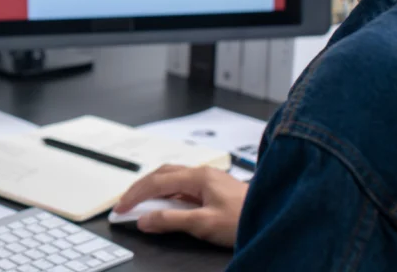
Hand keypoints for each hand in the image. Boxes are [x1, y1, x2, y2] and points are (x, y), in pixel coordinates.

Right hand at [113, 164, 247, 247]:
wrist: (275, 216)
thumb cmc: (246, 218)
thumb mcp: (204, 223)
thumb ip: (171, 221)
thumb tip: (145, 219)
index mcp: (198, 176)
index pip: (156, 182)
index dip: (135, 196)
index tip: (121, 208)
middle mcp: (202, 173)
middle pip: (161, 174)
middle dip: (140, 187)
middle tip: (125, 203)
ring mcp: (209, 179)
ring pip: (172, 178)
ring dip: (153, 188)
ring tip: (141, 203)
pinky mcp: (214, 188)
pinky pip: (183, 186)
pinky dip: (168, 194)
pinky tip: (167, 205)